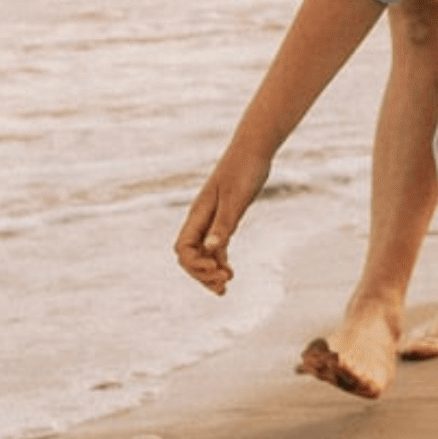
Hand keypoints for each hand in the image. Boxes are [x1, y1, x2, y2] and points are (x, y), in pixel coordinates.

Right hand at [174, 150, 252, 292]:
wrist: (254, 150)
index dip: (195, 264)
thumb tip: (211, 250)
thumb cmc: (244, 170)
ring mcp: (211, 220)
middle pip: (189, 256)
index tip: (217, 269)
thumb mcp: (236, 199)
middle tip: (224, 285)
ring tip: (226, 288)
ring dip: (210, 272)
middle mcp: (200, 219)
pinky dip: (220, 262)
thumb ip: (224, 224)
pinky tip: (230, 273)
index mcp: (198, 214)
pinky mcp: (225, 219)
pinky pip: (215, 247)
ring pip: (202, 254)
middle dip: (202, 274)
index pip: (183, 248)